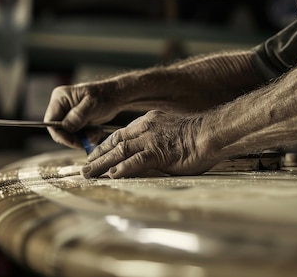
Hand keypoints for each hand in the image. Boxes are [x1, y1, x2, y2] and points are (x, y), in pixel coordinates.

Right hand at [44, 82, 120, 148]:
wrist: (117, 96)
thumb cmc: (105, 95)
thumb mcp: (92, 105)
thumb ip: (77, 116)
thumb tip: (65, 127)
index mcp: (60, 98)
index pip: (51, 121)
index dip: (60, 134)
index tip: (73, 141)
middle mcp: (61, 106)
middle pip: (59, 130)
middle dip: (73, 138)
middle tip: (88, 140)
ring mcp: (68, 115)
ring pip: (68, 135)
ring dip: (82, 138)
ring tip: (95, 133)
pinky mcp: (76, 122)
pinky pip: (76, 136)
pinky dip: (87, 137)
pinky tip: (96, 132)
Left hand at [81, 110, 219, 178]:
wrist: (212, 133)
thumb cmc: (199, 136)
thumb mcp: (174, 134)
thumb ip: (160, 142)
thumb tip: (152, 156)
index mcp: (150, 121)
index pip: (122, 134)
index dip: (106, 145)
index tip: (96, 155)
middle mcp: (146, 128)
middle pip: (115, 142)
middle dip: (97, 156)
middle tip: (84, 168)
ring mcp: (151, 140)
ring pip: (119, 152)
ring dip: (101, 164)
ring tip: (88, 174)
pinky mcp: (158, 152)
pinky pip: (136, 161)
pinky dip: (122, 168)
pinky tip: (112, 175)